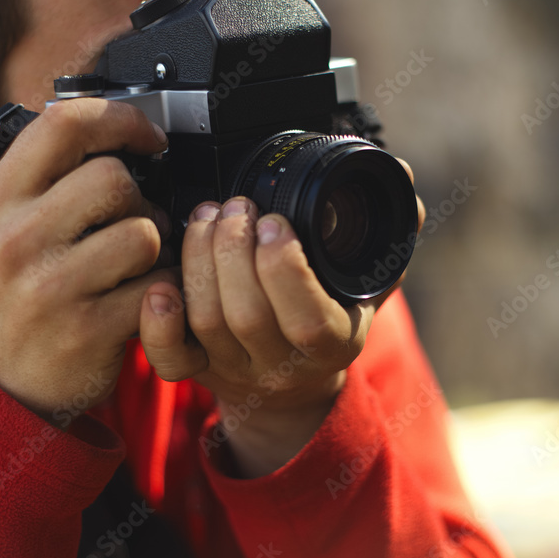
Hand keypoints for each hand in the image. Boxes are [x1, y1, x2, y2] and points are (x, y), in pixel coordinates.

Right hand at [0, 99, 173, 424]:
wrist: (4, 382)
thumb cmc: (19, 295)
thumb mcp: (8, 226)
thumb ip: (50, 178)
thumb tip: (118, 132)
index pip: (64, 123)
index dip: (120, 119)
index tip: (148, 137)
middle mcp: (16, 236)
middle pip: (115, 178)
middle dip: (140, 200)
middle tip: (132, 224)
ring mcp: (49, 285)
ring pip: (144, 232)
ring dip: (156, 248)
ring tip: (135, 266)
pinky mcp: (86, 328)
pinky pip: (157, 287)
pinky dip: (165, 292)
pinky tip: (142, 300)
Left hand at [139, 163, 425, 476]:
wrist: (295, 381)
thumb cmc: (331, 317)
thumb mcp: (367, 279)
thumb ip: (387, 229)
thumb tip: (401, 176)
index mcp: (333, 343)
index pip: (307, 321)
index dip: (284, 269)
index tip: (275, 219)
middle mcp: (282, 366)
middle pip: (246, 316)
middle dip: (232, 250)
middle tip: (235, 206)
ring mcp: (235, 370)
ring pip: (205, 323)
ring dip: (199, 260)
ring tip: (206, 216)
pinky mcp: (197, 371)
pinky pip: (169, 360)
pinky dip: (157, 322)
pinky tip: (160, 282)